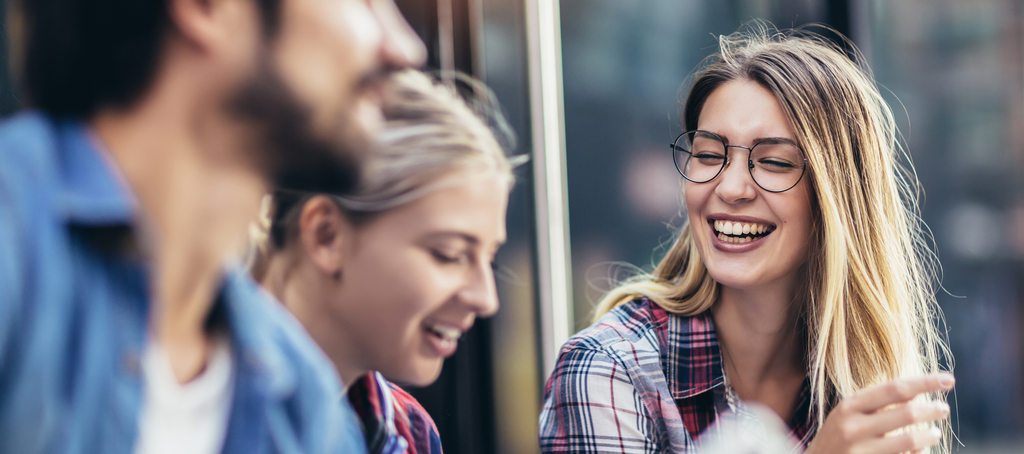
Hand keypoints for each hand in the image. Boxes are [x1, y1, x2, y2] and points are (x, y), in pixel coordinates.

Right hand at [805, 372, 953, 453]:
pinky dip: (918, 453)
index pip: (895, 388)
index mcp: (849, 406)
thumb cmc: (837, 436)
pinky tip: (921, 449)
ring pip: (911, 441)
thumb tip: (917, 390)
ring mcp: (860, 452)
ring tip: (935, 432)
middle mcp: (853, 428)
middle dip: (932, 409)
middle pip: (907, 413)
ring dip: (930, 435)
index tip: (948, 379)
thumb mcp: (848, 413)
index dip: (925, 382)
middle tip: (943, 408)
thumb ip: (877, 402)